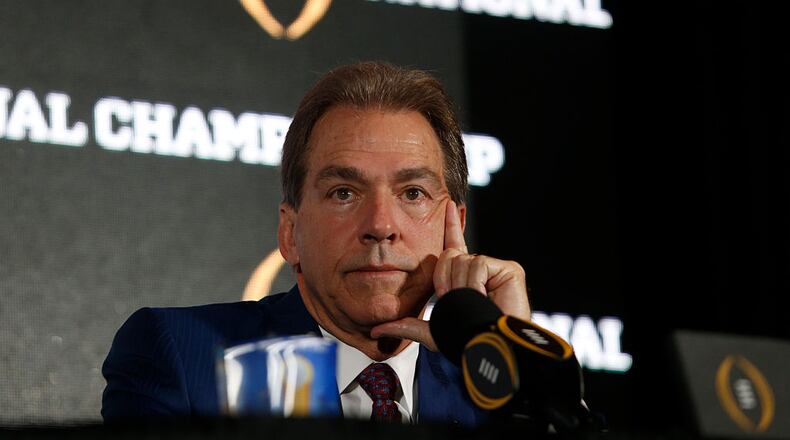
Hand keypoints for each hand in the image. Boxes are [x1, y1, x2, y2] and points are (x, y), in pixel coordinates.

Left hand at [370, 200, 529, 350]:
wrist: (492, 349)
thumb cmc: (468, 342)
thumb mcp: (432, 332)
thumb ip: (406, 326)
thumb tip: (374, 330)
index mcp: (463, 278)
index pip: (454, 246)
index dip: (451, 225)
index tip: (448, 204)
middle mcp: (479, 269)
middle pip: (449, 256)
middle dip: (446, 281)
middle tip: (457, 301)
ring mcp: (495, 268)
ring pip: (462, 261)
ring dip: (460, 287)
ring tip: (473, 304)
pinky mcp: (509, 269)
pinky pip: (477, 265)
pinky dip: (475, 284)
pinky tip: (485, 297)